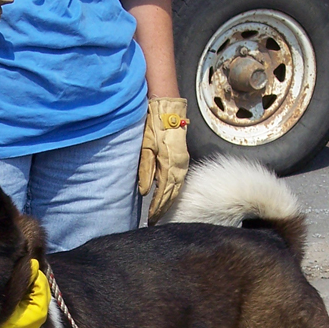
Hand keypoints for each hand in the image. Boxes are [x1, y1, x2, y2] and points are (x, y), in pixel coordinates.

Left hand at [137, 97, 189, 223]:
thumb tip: (145, 191)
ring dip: (169, 199)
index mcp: (170, 164)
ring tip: (161, 211)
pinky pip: (179, 178)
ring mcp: (183, 161)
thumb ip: (145, 170)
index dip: (158, 207)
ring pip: (177, 186)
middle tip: (155, 219)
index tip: (152, 218)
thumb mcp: (145, 146)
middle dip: (164, 207)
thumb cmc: (154, 125)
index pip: (164, 192)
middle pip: (172, 192)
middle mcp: (180, 166)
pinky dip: (173, 188)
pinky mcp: (182, 157)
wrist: (168, 108)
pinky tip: (168, 194)